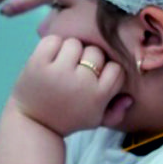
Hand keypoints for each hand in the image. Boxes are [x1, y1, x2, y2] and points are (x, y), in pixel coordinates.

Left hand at [11, 35, 127, 134]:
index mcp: (97, 96)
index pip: (116, 69)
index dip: (107, 70)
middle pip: (96, 52)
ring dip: (70, 51)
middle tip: (76, 72)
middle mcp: (81, 82)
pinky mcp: (38, 63)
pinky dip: (52, 46)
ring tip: (62, 65)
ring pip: (75, 43)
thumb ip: (116, 112)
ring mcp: (58, 71)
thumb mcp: (94, 121)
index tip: (96, 77)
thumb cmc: (67, 119)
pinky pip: (53, 40)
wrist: (32, 123)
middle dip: (88, 60)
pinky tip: (50, 59)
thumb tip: (130, 98)